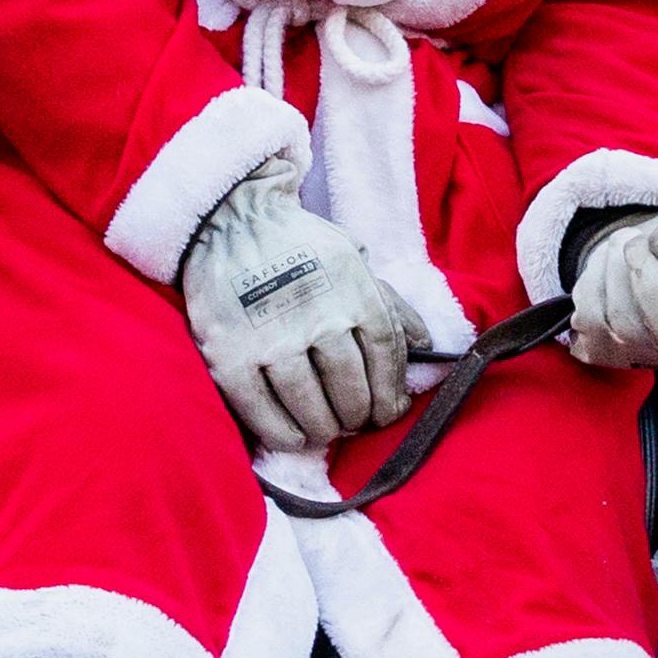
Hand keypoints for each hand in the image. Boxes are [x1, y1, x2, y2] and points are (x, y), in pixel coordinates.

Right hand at [177, 161, 430, 451]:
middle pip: (352, 389)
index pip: (386, 357)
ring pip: (311, 406)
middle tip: (353, 422)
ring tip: (325, 430)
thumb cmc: (300, 245)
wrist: (231, 219)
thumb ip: (390, 303)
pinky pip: (261, 409)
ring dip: (324, 428)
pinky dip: (281, 431)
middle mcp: (320, 319)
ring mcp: (273, 339)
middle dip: (358, 415)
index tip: (389, 412)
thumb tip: (427, 346)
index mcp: (355, 293)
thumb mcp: (354, 260)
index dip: (390, 392)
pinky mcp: (230, 354)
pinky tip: (293, 437)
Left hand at [567, 210, 657, 369]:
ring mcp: (635, 353)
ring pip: (608, 318)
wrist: (657, 249)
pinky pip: (585, 317)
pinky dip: (592, 282)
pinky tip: (609, 271)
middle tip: (643, 240)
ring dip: (611, 267)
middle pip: (634, 324)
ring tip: (627, 248)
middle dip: (635, 269)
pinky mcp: (600, 348)